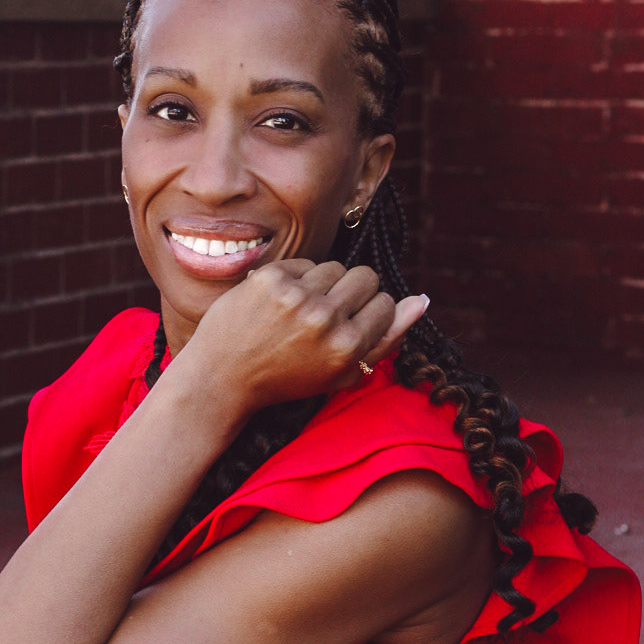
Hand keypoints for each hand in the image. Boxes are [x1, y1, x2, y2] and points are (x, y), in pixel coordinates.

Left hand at [178, 258, 429, 415]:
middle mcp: (325, 319)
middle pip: (366, 277)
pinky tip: (279, 304)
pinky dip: (296, 280)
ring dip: (324, 285)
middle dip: (352, 294)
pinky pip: (304, 263)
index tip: (347, 327)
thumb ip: (385, 339)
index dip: (369, 314)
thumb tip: (421, 300)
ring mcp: (296, 296)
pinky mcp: (270, 278)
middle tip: (326, 316)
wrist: (222, 378)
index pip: (386, 303)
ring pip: (335, 267)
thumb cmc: (287, 379)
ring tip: (301, 312)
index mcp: (347, 348)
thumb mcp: (341, 373)